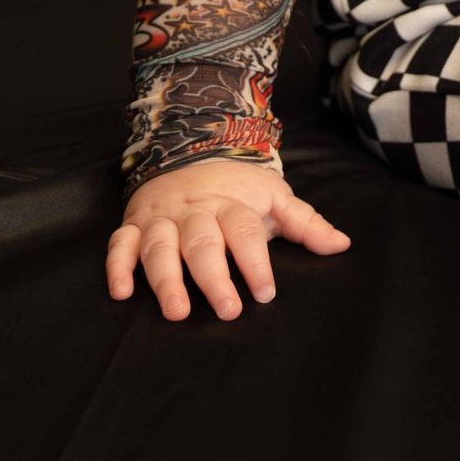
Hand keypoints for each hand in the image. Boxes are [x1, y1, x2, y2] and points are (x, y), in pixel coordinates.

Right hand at [106, 156, 350, 320]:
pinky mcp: (134, 224)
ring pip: (160, 247)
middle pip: (202, 243)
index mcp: (231, 205)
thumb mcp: (274, 198)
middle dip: (213, 277)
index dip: (255, 262)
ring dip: (165, 279)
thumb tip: (342, 245)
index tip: (265, 293)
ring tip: (176, 311)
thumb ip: (305, 224)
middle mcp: (195, 212)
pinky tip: (121, 292)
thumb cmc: (238, 187)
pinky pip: (121, 244)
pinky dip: (117, 266)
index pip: (244, 233)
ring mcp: (162, 218)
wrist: (191, 149)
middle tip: (226, 310)